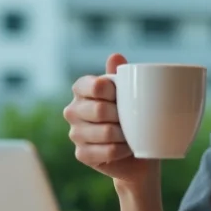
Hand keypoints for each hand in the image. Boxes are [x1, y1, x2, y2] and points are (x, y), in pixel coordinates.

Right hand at [63, 53, 158, 187]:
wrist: (138, 149)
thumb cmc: (132, 115)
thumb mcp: (129, 92)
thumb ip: (120, 75)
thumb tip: (115, 56)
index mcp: (82, 89)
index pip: (94, 86)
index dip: (113, 92)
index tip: (122, 97)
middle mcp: (73, 110)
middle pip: (99, 110)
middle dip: (121, 116)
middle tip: (131, 119)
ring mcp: (75, 133)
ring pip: (104, 132)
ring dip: (124, 135)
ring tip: (131, 134)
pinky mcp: (81, 154)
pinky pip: (107, 151)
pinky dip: (122, 150)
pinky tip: (127, 148)